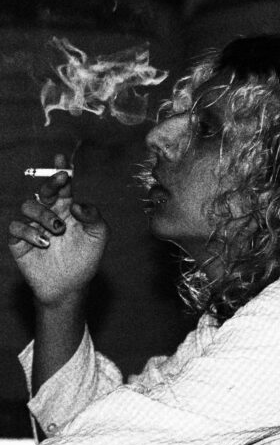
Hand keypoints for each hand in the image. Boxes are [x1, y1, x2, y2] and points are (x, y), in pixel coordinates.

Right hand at [8, 154, 108, 306]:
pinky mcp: (20, 241)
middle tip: (60, 182)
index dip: (61, 170)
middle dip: (51, 183)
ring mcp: (34, 225)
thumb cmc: (87, 258)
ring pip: (28, 205)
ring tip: (58, 230)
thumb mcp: (99, 236)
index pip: (64, 185)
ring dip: (44, 215)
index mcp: (68, 208)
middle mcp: (50, 213)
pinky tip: (44, 243)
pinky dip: (29, 232)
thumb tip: (76, 203)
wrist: (71, 285)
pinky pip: (16, 227)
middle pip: (44, 190)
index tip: (62, 159)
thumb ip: (93, 216)